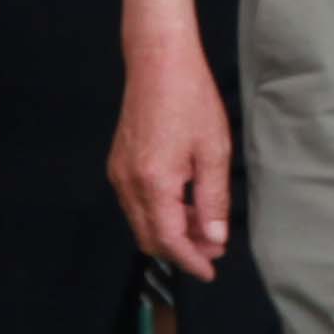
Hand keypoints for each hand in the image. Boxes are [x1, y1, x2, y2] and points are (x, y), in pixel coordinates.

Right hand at [109, 37, 237, 276]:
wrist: (158, 63)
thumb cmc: (190, 99)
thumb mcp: (214, 152)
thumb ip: (212, 200)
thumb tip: (214, 238)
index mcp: (154, 182)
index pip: (169, 240)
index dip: (191, 260)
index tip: (209, 270)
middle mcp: (128, 182)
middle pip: (150, 237)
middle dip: (181, 250)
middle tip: (212, 250)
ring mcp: (119, 173)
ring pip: (141, 222)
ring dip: (170, 232)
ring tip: (203, 227)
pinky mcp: (118, 163)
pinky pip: (135, 203)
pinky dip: (158, 214)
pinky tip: (183, 205)